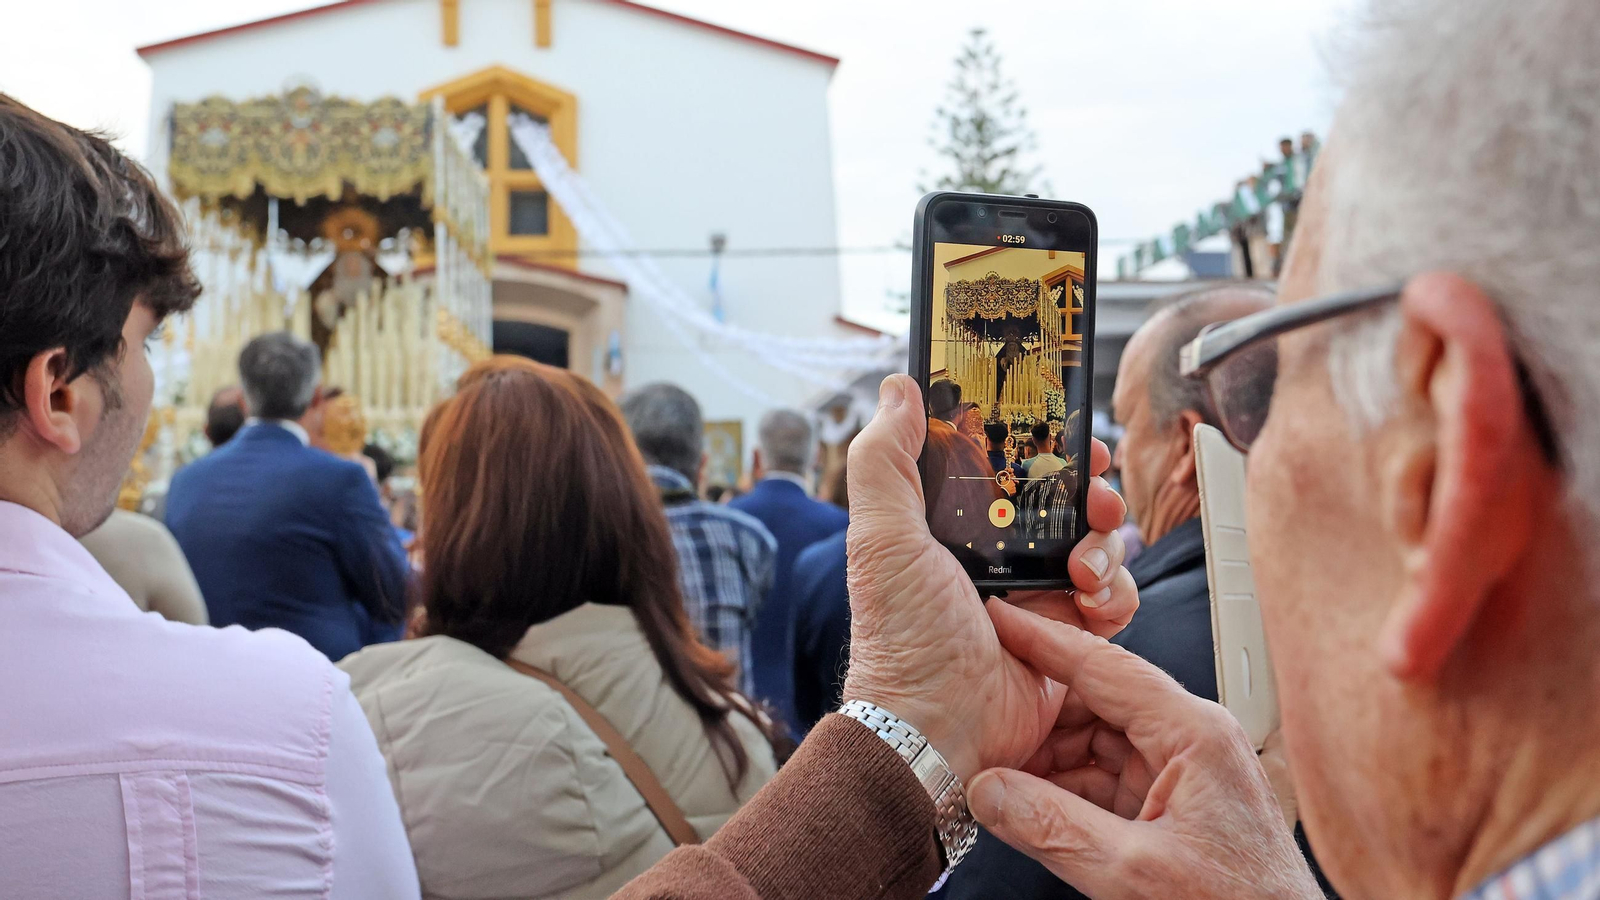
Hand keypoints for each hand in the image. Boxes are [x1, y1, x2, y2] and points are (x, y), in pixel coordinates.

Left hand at [840, 375, 1137, 781]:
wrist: (937, 727)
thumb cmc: (901, 638)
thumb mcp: (881, 536)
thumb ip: (886, 458)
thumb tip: (898, 389)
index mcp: (954, 524)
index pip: (1009, 464)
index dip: (1042, 442)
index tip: (1065, 428)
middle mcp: (998, 554)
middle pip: (1065, 497)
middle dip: (1089, 489)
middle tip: (1092, 496)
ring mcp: (1037, 594)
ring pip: (1098, 541)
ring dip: (1105, 543)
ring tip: (1082, 566)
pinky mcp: (1069, 634)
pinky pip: (1114, 597)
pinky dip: (1115, 593)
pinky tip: (1091, 602)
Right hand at [966, 599, 1320, 899]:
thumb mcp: (1134, 873)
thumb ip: (1053, 828)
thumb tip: (988, 790)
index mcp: (1194, 734)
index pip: (1104, 666)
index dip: (1042, 640)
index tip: (997, 619)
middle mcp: (1192, 742)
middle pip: (1095, 703)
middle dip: (1037, 713)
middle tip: (982, 717)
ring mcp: (1183, 775)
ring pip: (1097, 743)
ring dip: (1047, 758)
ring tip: (995, 767)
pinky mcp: (1173, 809)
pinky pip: (1107, 781)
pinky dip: (1065, 790)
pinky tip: (1029, 803)